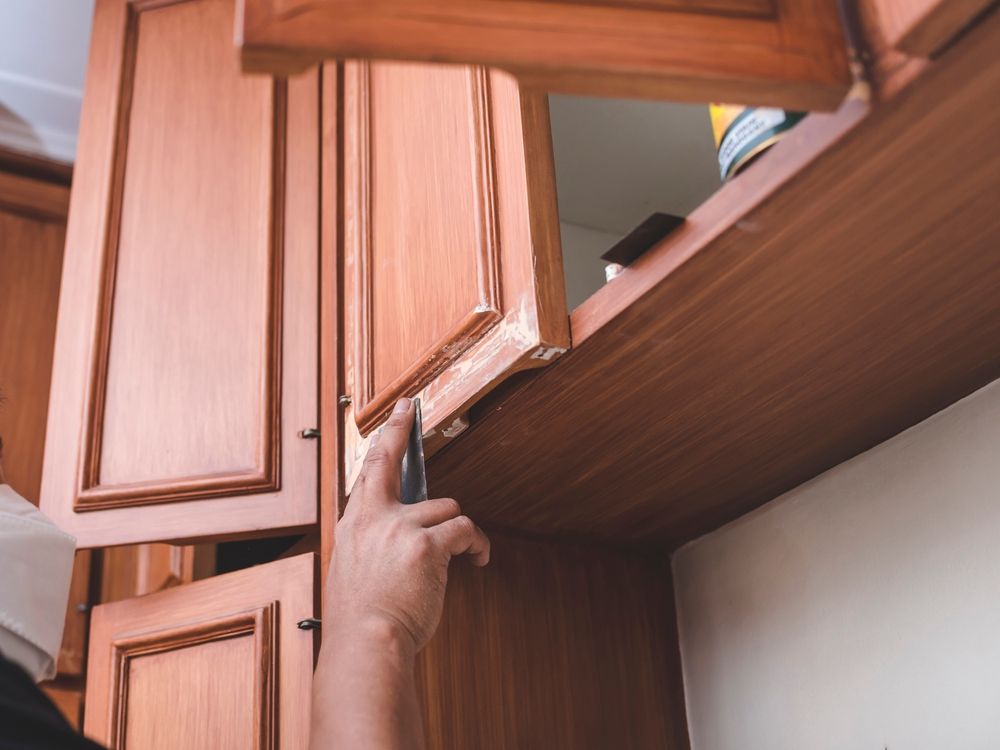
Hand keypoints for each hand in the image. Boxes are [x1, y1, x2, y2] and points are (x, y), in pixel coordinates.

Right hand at [324, 397, 489, 655]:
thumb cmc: (362, 619)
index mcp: (353, 526)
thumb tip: (398, 537)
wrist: (367, 643)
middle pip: (392, 461)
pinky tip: (479, 559)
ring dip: (458, 529)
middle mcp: (373, 518)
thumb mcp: (353, 571)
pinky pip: (464, 530)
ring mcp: (400, 528)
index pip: (367, 470)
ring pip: (444, 507)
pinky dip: (477, 544)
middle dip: (401, 430)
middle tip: (410, 410)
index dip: (384, 437)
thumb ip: (373, 545)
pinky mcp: (427, 545)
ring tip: (467, 551)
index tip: (395, 413)